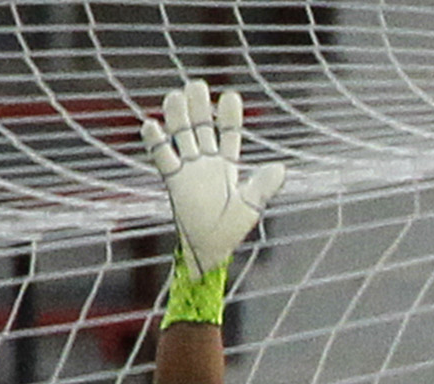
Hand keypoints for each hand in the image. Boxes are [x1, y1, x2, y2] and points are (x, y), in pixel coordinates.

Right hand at [140, 80, 286, 277]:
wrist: (209, 248)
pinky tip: (152, 125)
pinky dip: (156, 142)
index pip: (228, 134)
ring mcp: (188, 169)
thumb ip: (264, 186)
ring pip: (181, 136)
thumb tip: (281, 168)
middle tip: (196, 85)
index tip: (230, 96)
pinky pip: (162, 157)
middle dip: (199, 107)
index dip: (229, 116)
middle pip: (201, 128)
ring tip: (174, 96)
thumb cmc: (231, 229)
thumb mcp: (251, 206)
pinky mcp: (173, 180)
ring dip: (177, 117)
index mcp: (227, 165)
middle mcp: (206, 162)